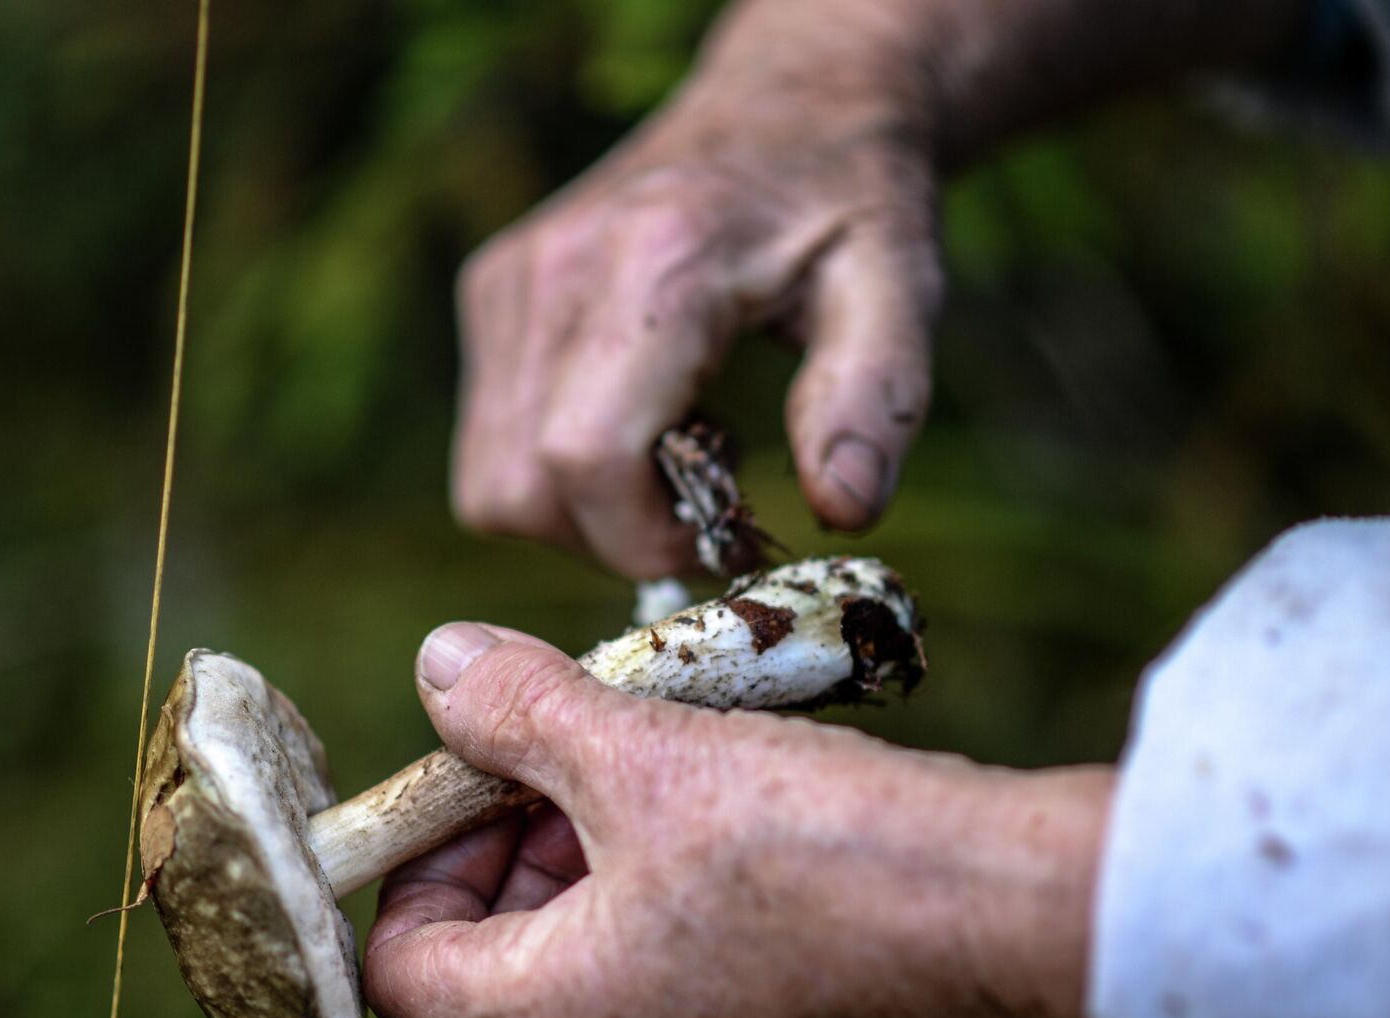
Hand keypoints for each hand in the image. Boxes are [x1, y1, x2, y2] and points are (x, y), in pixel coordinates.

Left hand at [364, 621, 1112, 1017]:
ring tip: (674, 789)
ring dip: (606, 889)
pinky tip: (754, 857)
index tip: (483, 781)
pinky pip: (693, 1016)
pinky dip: (688, 935)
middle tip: (584, 766)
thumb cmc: (822, 843)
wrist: (1010, 917)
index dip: (422, 860)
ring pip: (601, 992)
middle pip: (504, 975)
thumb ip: (522, 710)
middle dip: (523, 859)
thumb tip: (441, 667)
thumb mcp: (647, 750)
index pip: (405, 966)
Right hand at [449, 0, 1302, 577]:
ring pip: (490, 483)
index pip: (585, 456)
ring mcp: (509, 280)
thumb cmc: (851, 203)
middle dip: (615, 540)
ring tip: (676, 460)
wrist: (790, 105)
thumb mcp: (900, 292)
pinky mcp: (491, 293)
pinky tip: (640, 421)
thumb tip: (842, 511)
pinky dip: (556, 471)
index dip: (645, 539)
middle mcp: (555, 269)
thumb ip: (875, 400)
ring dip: (581, 514)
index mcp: (657, 266)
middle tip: (707, 511)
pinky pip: (489, 443)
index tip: (727, 538)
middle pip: (520, 490)